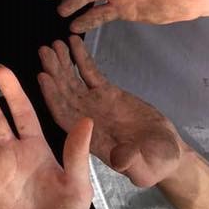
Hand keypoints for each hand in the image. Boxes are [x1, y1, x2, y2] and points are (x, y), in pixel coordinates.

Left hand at [38, 36, 184, 187]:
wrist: (165, 152)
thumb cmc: (154, 164)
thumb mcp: (145, 166)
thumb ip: (132, 161)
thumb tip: (120, 158)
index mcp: (88, 136)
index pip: (64, 115)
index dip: (52, 97)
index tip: (43, 77)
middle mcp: (85, 118)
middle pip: (63, 93)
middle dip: (54, 72)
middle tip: (44, 51)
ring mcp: (94, 103)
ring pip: (73, 81)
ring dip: (62, 62)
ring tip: (55, 43)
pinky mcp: (106, 93)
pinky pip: (89, 73)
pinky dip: (81, 58)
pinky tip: (73, 42)